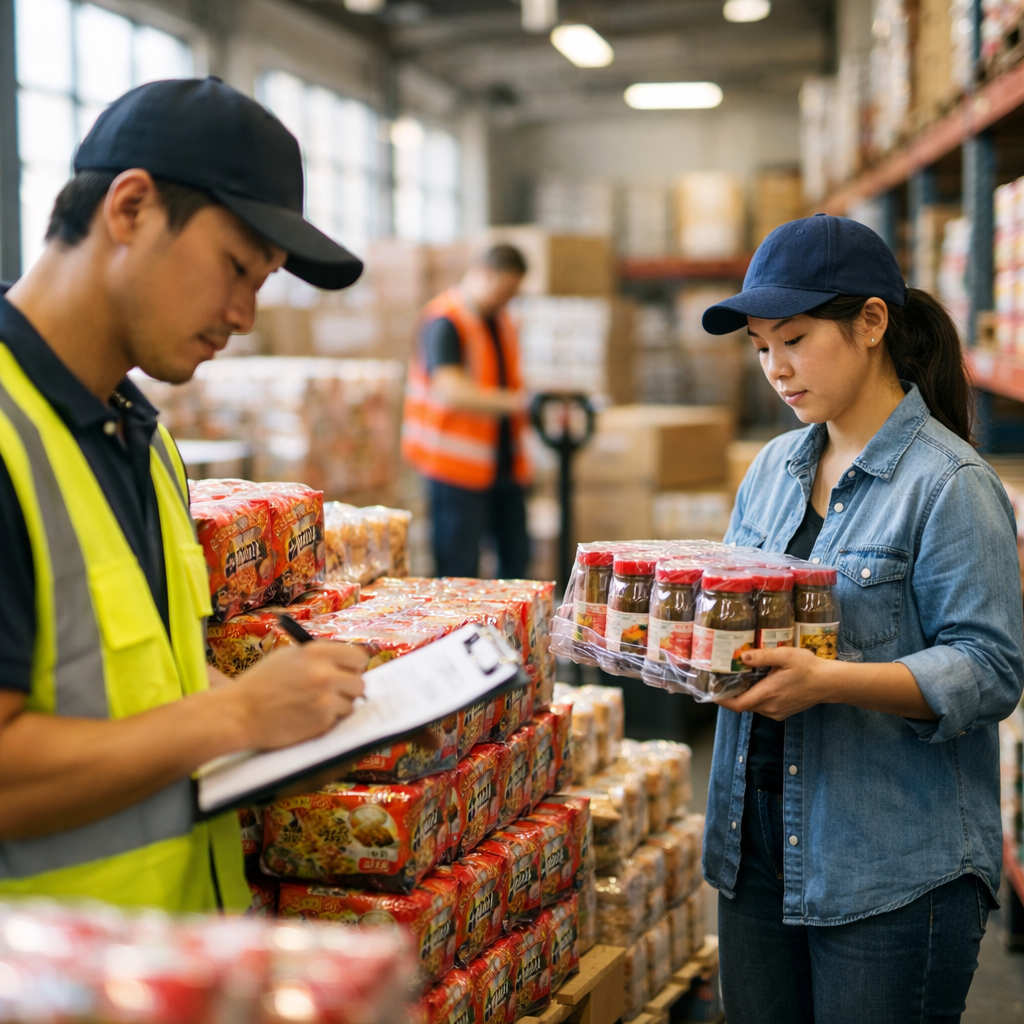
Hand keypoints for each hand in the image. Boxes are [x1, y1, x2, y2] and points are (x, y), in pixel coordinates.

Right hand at [226, 642, 367, 749]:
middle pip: (360, 682)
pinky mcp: (322, 721)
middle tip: (336, 691)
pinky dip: (328, 719)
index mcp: (316, 653)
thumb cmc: (260, 683)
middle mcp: (325, 674)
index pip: (358, 657)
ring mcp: (325, 699)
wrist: (239, 713)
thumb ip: (317, 656)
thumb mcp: (288, 656)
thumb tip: (344, 662)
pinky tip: (308, 716)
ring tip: (317, 705)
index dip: (353, 666)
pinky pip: (338, 719)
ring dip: (340, 705)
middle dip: (349, 688)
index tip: (348, 672)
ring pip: (352, 703)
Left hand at [715, 646, 836, 719]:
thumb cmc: (808, 668)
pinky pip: (762, 707)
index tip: (711, 691)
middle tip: (722, 679)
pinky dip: (755, 698)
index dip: (722, 700)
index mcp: (768, 694)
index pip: (737, 704)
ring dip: (744, 696)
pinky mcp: (782, 712)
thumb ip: (763, 656)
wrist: (829, 683)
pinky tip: (755, 684)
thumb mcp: (785, 656)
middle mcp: (770, 707)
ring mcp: (776, 712)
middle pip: (743, 705)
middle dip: (731, 695)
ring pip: (752, 706)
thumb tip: (742, 656)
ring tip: (737, 679)